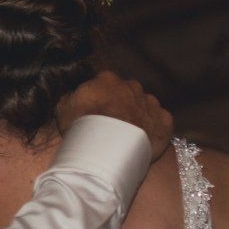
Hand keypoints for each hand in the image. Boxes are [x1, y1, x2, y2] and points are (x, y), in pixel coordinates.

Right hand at [57, 71, 172, 159]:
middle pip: (127, 92)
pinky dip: (155, 127)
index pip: (104, 83)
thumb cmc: (82, 127)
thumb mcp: (63, 109)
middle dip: (121, 104)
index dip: (99, 97)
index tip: (95, 110)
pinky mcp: (165, 121)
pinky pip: (161, 121)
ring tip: (128, 134)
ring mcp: (151, 103)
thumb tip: (71, 97)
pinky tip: (145, 139)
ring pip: (145, 106)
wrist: (109, 148)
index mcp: (107, 79)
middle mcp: (132, 86)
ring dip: (138, 115)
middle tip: (111, 124)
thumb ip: (70, 98)